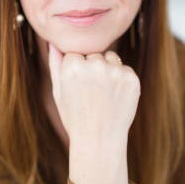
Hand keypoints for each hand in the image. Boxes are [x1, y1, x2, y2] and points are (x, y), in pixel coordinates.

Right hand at [48, 43, 140, 183]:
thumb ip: (55, 65)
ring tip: (103, 94)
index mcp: (73, 67)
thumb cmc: (75, 117)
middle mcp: (95, 66)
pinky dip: (121, 79)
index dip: (75, 71)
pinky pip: (125, 69)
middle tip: (90, 94)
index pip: (75, 55)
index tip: (77, 88)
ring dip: (108, 70)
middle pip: (93, 55)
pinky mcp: (132, 79)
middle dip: (91, 69)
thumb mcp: (58, 92)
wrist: (99, 140)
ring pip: (111, 58)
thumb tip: (52, 43)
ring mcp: (115, 72)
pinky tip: (115, 97)